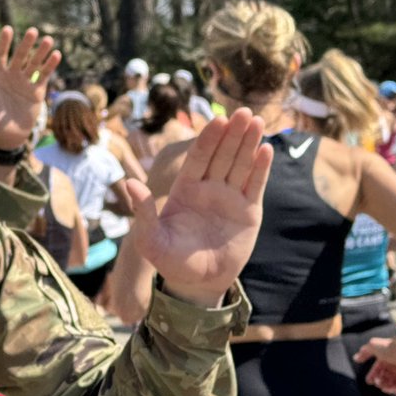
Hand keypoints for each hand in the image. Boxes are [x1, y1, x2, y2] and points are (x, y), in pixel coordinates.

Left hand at [0, 26, 60, 149]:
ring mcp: (25, 82)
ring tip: (48, 40)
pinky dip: (50, 65)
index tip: (8, 29)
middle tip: (33, 31)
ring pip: (34, 63)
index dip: (4, 43)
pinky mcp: (36, 91)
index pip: (0, 55)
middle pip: (20, 56)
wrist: (5, 137)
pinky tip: (56, 55)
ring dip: (41, 52)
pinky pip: (44, 76)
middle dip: (26, 44)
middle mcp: (11, 76)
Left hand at [128, 108, 271, 305]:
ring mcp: (229, 198)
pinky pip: (254, 185)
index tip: (217, 120)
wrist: (197, 283)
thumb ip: (142, 211)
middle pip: (222, 155)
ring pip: (240, 164)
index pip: (198, 158)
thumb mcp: (150, 239)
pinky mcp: (248, 211)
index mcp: (185, 189)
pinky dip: (260, 168)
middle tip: (242, 111)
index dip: (208, 139)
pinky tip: (266, 149)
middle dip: (232, 133)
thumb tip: (128, 182)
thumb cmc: (170, 261)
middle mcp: (208, 188)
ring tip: (256, 121)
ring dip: (249, 143)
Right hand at [353, 336, 395, 394]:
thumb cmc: (389, 347)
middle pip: (385, 378)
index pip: (377, 370)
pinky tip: (395, 390)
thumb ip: (364, 352)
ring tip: (386, 388)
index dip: (372, 376)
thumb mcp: (372, 346)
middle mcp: (394, 366)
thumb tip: (355, 358)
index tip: (369, 381)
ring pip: (395, 384)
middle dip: (381, 382)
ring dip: (389, 388)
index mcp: (385, 360)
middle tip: (378, 384)